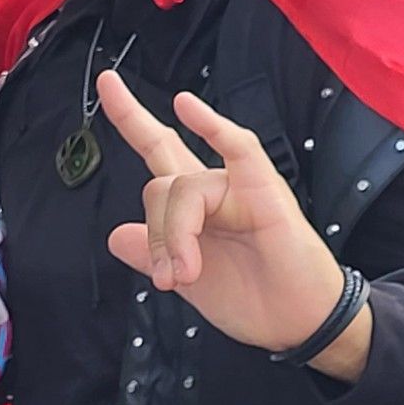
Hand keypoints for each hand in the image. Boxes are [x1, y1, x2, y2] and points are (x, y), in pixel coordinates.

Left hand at [95, 70, 372, 380]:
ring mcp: (237, 186)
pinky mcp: (264, 191)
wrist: (297, 323)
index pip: (158, 152)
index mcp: (193, 207)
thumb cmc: (253, 299)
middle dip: (140, 166)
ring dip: (174, 237)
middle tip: (165, 274)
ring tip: (185, 277)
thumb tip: (116, 235)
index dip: (130, 118)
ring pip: (181, 187)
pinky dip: (212, 127)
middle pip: (159, 165)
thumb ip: (152, 256)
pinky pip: (237, 149)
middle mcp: (212, 188)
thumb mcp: (188, 282)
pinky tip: (187, 107)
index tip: (106, 82)